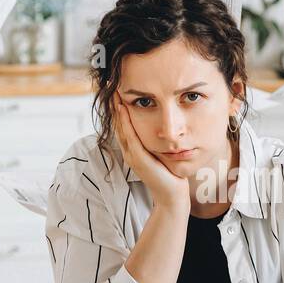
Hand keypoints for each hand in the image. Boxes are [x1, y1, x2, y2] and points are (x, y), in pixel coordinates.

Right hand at [112, 95, 188, 209]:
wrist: (172, 197)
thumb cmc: (169, 176)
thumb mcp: (161, 154)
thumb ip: (157, 142)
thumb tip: (162, 127)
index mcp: (133, 150)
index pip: (123, 125)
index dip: (119, 108)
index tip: (118, 91)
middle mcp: (129, 152)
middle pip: (119, 124)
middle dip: (115, 105)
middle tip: (111, 86)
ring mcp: (132, 156)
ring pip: (121, 128)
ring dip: (117, 110)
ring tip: (114, 92)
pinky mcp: (139, 159)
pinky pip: (130, 137)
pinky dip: (125, 122)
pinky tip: (123, 109)